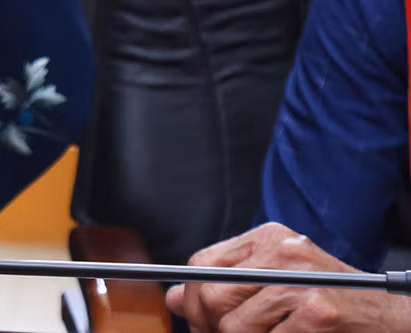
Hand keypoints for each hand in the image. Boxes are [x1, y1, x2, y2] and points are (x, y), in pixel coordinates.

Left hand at [165, 223, 410, 331]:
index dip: (192, 299)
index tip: (197, 321)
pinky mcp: (319, 310)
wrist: (392, 319)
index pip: (202, 264)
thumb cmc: (337, 302)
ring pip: (235, 326)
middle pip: (211, 294)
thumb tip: (174, 298)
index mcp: (269, 239)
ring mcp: (302, 280)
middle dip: (210, 328)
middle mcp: (284, 251)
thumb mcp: (279, 284)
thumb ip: (228, 286)